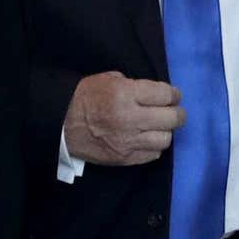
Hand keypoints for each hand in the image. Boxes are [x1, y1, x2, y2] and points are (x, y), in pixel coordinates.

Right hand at [64, 71, 185, 165]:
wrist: (61, 123)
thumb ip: (135, 86)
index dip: (174, 95)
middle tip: (175, 112)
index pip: (165, 95)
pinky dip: (153, 146)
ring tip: (160, 127)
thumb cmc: (86, 96)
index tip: (175, 96)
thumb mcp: (110, 79)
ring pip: (165, 139)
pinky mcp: (124, 158)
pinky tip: (147, 139)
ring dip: (165, 131)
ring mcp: (128, 141)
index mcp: (126, 94)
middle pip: (171, 118)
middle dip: (178, 113)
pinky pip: (152, 155)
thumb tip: (156, 95)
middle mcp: (130, 118)